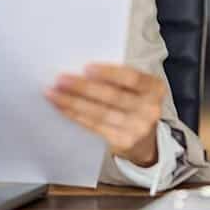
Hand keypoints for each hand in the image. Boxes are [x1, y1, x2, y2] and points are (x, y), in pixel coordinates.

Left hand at [45, 63, 164, 166]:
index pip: (132, 78)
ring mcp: (138, 128)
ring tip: (53, 93)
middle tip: (61, 79)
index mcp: (155, 88)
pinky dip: (76, 116)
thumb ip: (118, 78)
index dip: (109, 73)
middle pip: (112, 96)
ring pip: (100, 113)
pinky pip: (95, 126)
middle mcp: (150, 109)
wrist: (145, 139)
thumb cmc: (134, 101)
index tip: (85, 68)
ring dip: (73, 102)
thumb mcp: (136, 87)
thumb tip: (81, 69)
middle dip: (83, 87)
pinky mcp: (123, 142)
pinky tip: (62, 108)